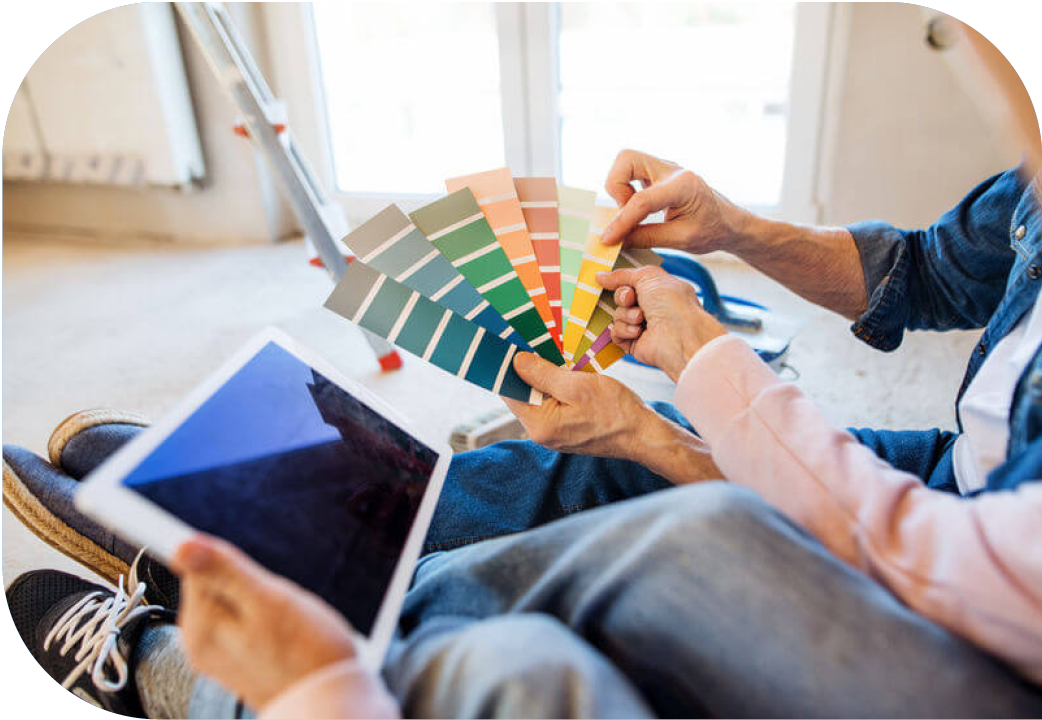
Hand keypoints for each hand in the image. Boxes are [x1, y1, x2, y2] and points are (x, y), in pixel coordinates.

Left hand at [172, 535, 361, 709]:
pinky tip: (283, 631)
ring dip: (260, 599)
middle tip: (277, 603)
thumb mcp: (268, 599)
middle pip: (216, 582)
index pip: (196, 564)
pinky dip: (264, 615)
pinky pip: (244, 618)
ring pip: (233, 599)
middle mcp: (199, 641)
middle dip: (249, 582)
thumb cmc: (307, 652)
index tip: (251, 573)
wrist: (331, 699)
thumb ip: (224, 571)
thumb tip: (182, 545)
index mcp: (200, 625)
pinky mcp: (236, 657)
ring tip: (284, 620)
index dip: (230, 561)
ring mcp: (217, 651)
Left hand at [505, 352, 659, 460]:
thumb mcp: (577, 386)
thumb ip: (543, 374)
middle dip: (528, 369)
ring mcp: (554, 433)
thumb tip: (517, 361)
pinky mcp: (566, 429)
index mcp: (539, 425)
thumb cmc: (615, 411)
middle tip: (534, 342)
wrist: (643, 434)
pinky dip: (556, 387)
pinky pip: (553, 403)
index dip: (508, 367)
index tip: (512, 344)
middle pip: (523, 394)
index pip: (510, 392)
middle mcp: (541, 433)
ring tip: (552, 354)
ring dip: (544, 376)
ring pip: (539, 397)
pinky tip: (565, 371)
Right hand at [597, 265, 725, 381]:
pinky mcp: (634, 343)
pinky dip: (624, 330)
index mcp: (658, 290)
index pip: (631, 283)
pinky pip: (615, 333)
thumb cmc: (672, 303)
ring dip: (626, 315)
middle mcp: (652, 308)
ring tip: (641, 319)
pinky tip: (638, 332)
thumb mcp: (648, 276)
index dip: (623, 282)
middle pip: (621, 298)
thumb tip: (600, 276)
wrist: (679, 335)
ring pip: (617, 315)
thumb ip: (622, 274)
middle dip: (623, 297)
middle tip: (632, 300)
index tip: (623, 282)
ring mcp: (643, 326)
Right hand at [600, 149, 751, 252]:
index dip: (621, 221)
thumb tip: (616, 241)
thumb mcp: (681, 240)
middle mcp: (672, 169)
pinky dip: (625, 189)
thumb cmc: (711, 230)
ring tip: (632, 212)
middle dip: (616, 187)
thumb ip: (646, 238)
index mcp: (683, 185)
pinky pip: (631, 171)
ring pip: (625, 161)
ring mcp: (664, 168)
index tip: (608, 239)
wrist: (728, 222)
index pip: (642, 200)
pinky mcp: (657, 173)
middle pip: (626, 159)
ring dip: (619, 187)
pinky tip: (637, 210)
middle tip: (625, 212)